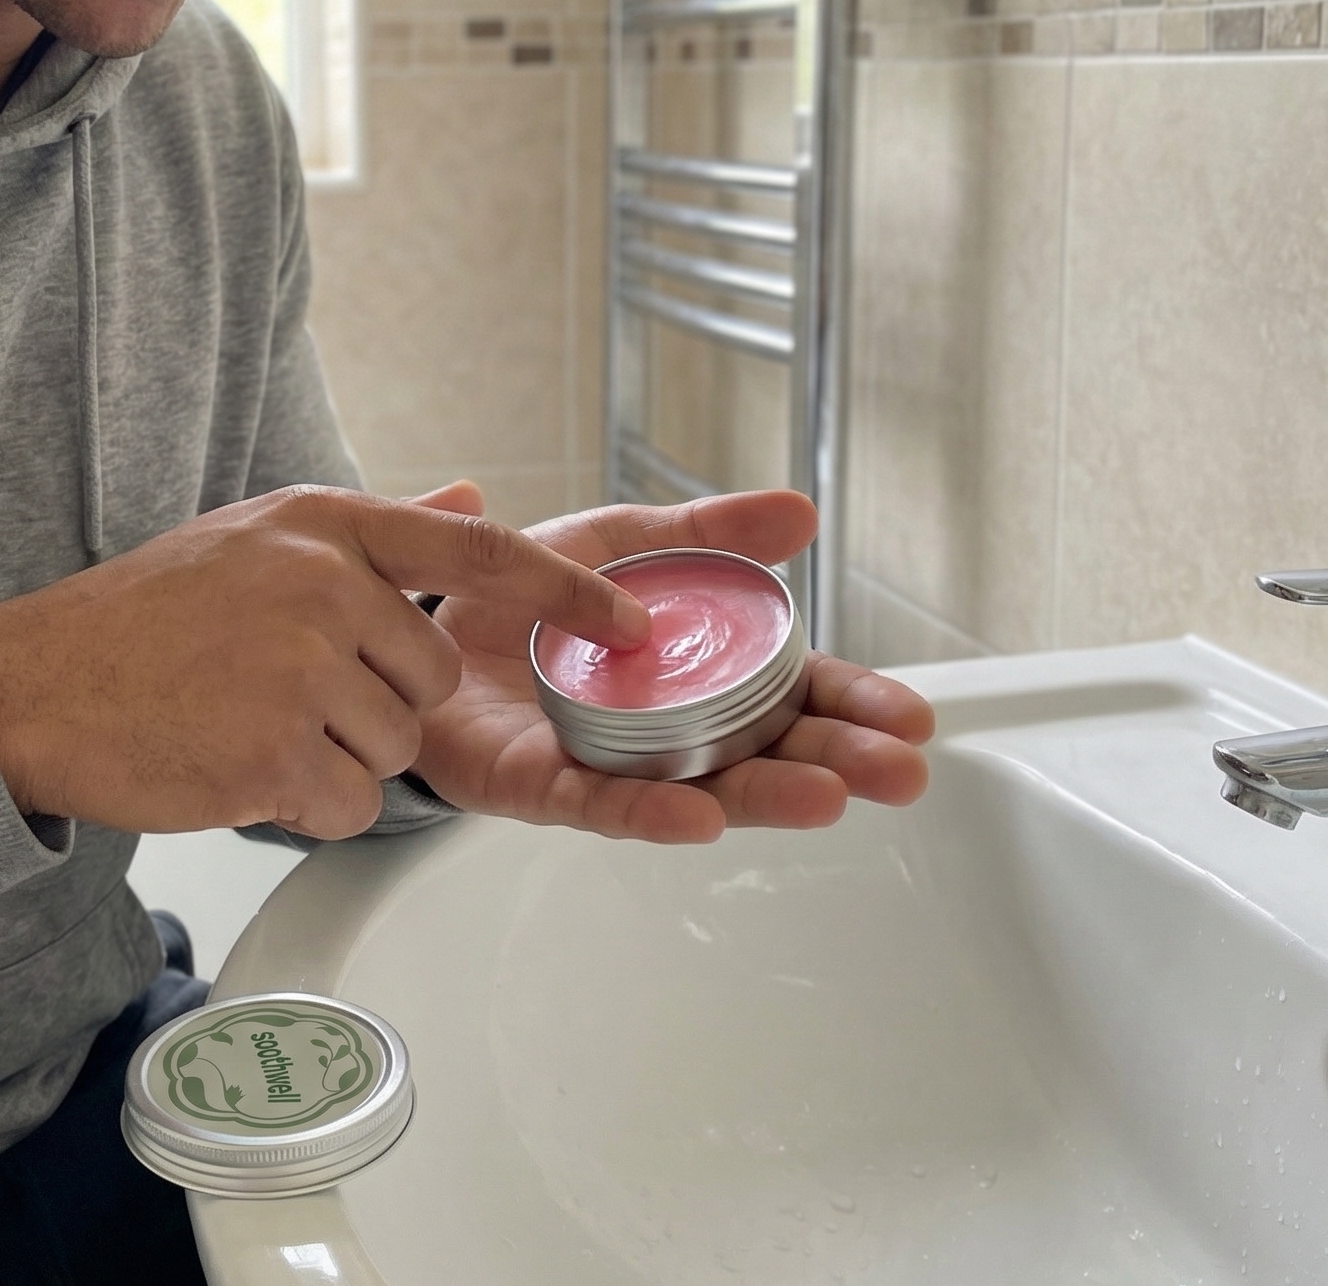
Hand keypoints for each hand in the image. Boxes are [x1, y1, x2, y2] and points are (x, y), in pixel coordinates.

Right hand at [0, 485, 651, 840]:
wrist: (31, 684)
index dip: (566, 589)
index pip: (477, 552)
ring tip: (249, 720)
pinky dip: (305, 803)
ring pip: (395, 750)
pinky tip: (236, 764)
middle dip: (378, 705)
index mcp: (324, 525)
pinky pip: (351, 804)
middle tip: (285, 691)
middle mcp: (321, 588)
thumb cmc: (146, 615)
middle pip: (429, 682)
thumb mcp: (261, 539)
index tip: (633, 619)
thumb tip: (471, 496)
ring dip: (338, 757)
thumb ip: (377, 528)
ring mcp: (297, 672)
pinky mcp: (272, 756)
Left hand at [409, 484, 934, 843]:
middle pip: (764, 751)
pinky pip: (599, 803)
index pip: (791, 693)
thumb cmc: (522, 593)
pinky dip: (650, 810)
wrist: (413, 612)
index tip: (914, 717)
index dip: (851, 702)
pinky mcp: (538, 785)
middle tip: (902, 773)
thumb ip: (705, 531)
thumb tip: (802, 510)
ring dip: (764, 794)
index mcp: (692, 671)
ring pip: (699, 787)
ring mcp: (609, 763)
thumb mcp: (621, 539)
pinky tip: (698, 817)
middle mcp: (664, 729)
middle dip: (836, 761)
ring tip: (827, 796)